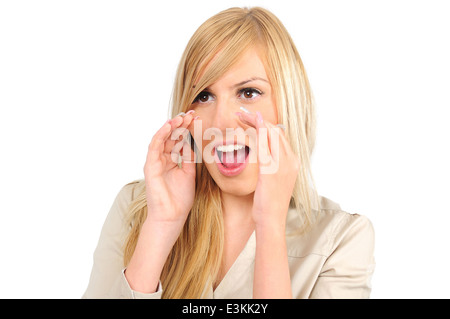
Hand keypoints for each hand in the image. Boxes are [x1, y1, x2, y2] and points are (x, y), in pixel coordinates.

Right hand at [144, 111, 197, 227]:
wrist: (172, 216)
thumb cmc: (180, 199)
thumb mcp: (189, 173)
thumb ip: (188, 158)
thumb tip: (192, 143)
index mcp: (171, 161)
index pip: (178, 140)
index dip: (187, 129)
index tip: (197, 119)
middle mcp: (162, 159)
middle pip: (171, 137)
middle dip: (180, 125)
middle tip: (190, 114)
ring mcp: (155, 162)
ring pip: (162, 139)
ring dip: (171, 127)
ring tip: (181, 117)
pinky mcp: (150, 167)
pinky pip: (154, 147)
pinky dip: (161, 135)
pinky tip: (168, 126)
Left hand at [236, 111, 299, 228]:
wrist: (272, 221)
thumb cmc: (270, 204)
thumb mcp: (274, 182)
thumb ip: (272, 167)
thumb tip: (264, 156)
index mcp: (292, 162)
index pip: (280, 135)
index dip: (265, 124)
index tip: (251, 119)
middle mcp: (290, 160)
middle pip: (275, 130)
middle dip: (258, 119)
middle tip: (242, 113)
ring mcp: (283, 164)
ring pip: (270, 133)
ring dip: (254, 121)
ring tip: (240, 116)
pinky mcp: (271, 170)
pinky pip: (264, 144)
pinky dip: (256, 130)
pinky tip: (247, 123)